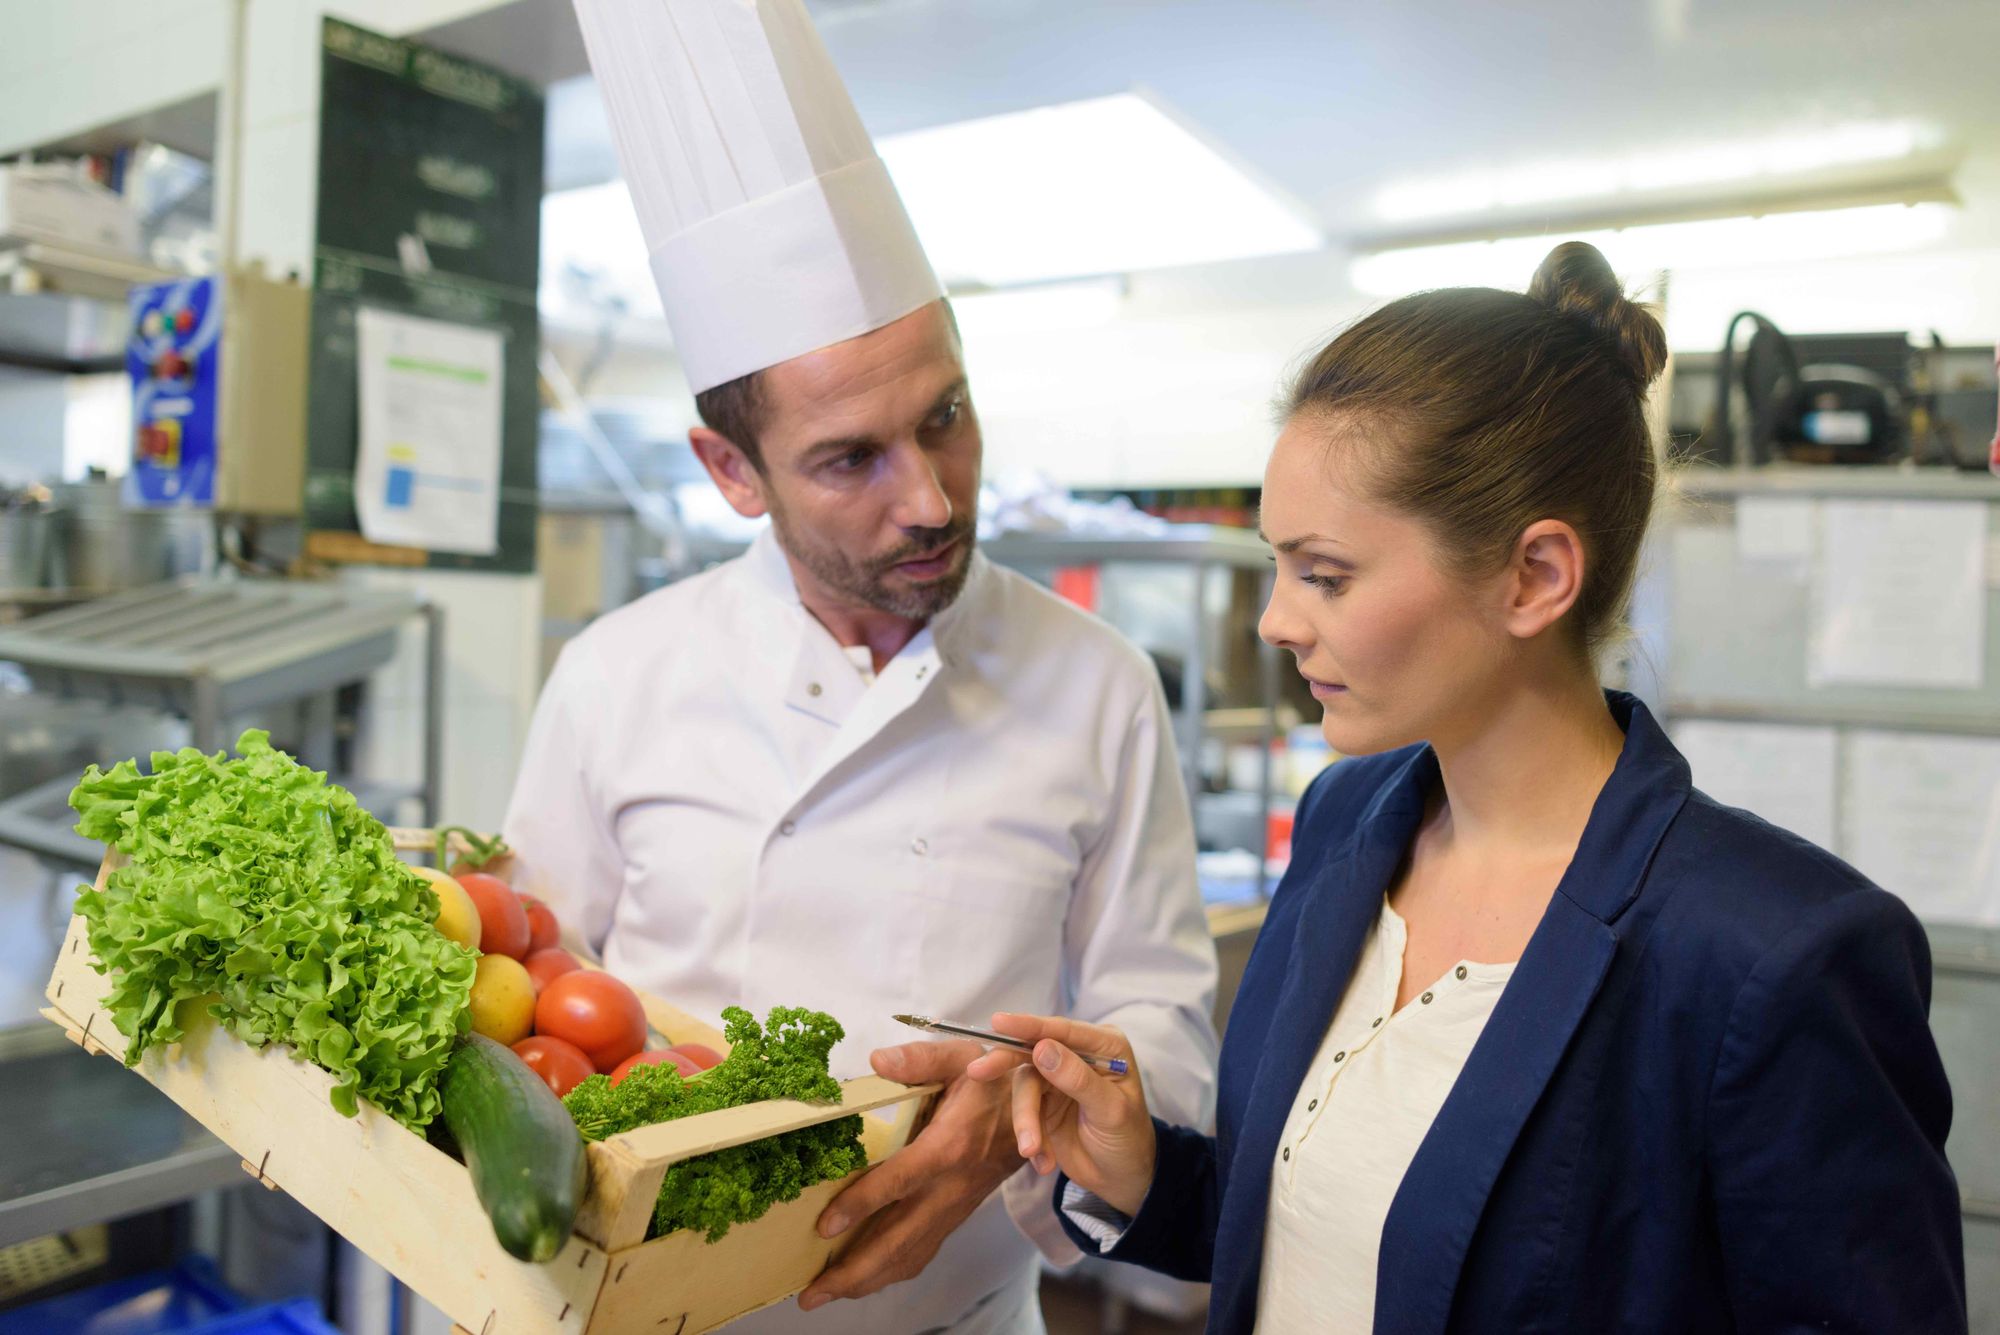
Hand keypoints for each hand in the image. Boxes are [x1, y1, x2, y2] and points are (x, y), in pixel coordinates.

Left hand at [797, 1039, 1020, 1311]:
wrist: (1044, 1111)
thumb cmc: (997, 1081)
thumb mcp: (963, 1058)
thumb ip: (920, 1059)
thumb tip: (877, 1061)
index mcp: (949, 1147)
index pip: (900, 1181)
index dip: (861, 1204)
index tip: (824, 1226)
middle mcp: (951, 1187)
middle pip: (900, 1241)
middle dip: (853, 1272)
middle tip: (810, 1293)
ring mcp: (954, 1207)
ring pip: (909, 1256)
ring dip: (866, 1281)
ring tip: (824, 1294)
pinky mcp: (956, 1214)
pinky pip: (922, 1252)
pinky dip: (889, 1272)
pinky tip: (863, 1278)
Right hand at [965, 1013, 1156, 1218]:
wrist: (1121, 1179)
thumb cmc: (1128, 1139)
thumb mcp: (1110, 1111)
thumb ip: (1078, 1079)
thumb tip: (1041, 1049)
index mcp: (1102, 1045)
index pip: (1062, 1030)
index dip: (1029, 1026)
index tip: (998, 1022)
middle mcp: (1076, 1055)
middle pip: (1031, 1050)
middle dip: (1005, 1063)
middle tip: (978, 1071)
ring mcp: (1055, 1079)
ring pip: (1024, 1087)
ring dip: (1025, 1121)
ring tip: (1032, 1150)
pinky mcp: (1041, 1104)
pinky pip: (1024, 1113)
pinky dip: (1031, 1137)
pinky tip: (1045, 1161)